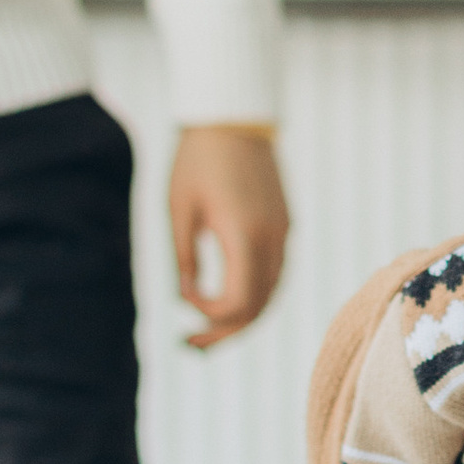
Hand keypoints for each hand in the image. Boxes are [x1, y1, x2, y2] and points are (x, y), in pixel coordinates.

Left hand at [169, 127, 288, 350]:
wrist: (232, 117)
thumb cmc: (197, 160)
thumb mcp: (179, 210)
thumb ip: (184, 257)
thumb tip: (186, 296)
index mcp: (245, 236)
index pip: (239, 302)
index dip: (209, 314)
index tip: (182, 298)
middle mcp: (272, 239)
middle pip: (259, 307)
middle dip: (227, 331)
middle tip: (193, 346)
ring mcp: (283, 232)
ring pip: (272, 293)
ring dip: (243, 317)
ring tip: (210, 330)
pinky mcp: (284, 223)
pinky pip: (276, 273)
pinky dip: (256, 294)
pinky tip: (231, 298)